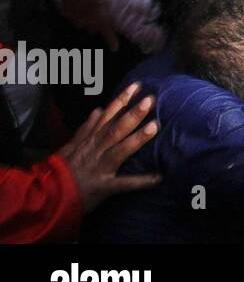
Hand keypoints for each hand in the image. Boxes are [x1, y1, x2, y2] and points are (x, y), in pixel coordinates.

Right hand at [54, 0, 130, 51]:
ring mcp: (71, 4)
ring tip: (99, 26)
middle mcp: (83, 5)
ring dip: (91, 25)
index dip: (109, 36)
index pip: (104, 22)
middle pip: (94, 26)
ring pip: (81, 24)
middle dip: (102, 30)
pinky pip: (70, 17)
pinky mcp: (64, 0)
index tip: (115, 47)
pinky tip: (83, 16)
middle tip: (110, 34)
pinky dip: (78, 19)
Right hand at [57, 83, 161, 213]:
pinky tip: (158, 178)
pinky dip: (141, 182)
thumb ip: (86, 128)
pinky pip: (124, 184)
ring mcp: (100, 168)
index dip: (121, 100)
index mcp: (90, 140)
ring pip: (121, 150)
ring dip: (138, 138)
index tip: (136, 86)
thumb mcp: (70, 145)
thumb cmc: (60, 169)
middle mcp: (96, 150)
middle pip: (116, 129)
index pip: (108, 116)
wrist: (47, 194)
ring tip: (155, 127)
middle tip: (151, 100)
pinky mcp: (103, 187)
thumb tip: (98, 110)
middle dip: (133, 114)